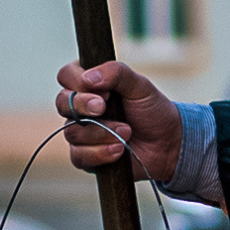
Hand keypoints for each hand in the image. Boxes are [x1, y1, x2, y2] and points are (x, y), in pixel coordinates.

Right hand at [55, 60, 181, 181]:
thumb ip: (117, 73)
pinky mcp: (86, 156)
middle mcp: (80, 107)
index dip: (79, 81)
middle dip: (83, 105)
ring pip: (72, 132)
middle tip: (104, 107)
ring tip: (127, 131)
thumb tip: (88, 77)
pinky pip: (79, 156)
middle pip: (62, 103)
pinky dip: (101, 152)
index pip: (66, 75)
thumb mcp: (140, 86)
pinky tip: (119, 149)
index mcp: (90, 84)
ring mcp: (81, 132)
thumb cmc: (152, 110)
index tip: (106, 89)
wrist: (167, 143)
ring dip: (101, 132)